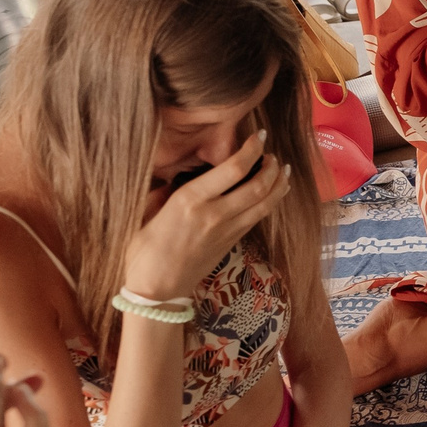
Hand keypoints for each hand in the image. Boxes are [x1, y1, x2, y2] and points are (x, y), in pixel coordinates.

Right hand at [126, 131, 291, 299]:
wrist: (156, 290)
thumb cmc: (143, 250)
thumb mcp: (147, 212)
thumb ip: (165, 191)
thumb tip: (177, 175)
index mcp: (190, 200)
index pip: (232, 169)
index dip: (252, 149)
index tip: (261, 136)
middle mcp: (215, 213)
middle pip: (257, 186)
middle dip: (271, 167)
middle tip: (273, 154)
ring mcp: (227, 230)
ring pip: (265, 203)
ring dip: (278, 184)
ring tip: (283, 169)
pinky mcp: (233, 243)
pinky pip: (258, 217)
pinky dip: (271, 201)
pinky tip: (274, 193)